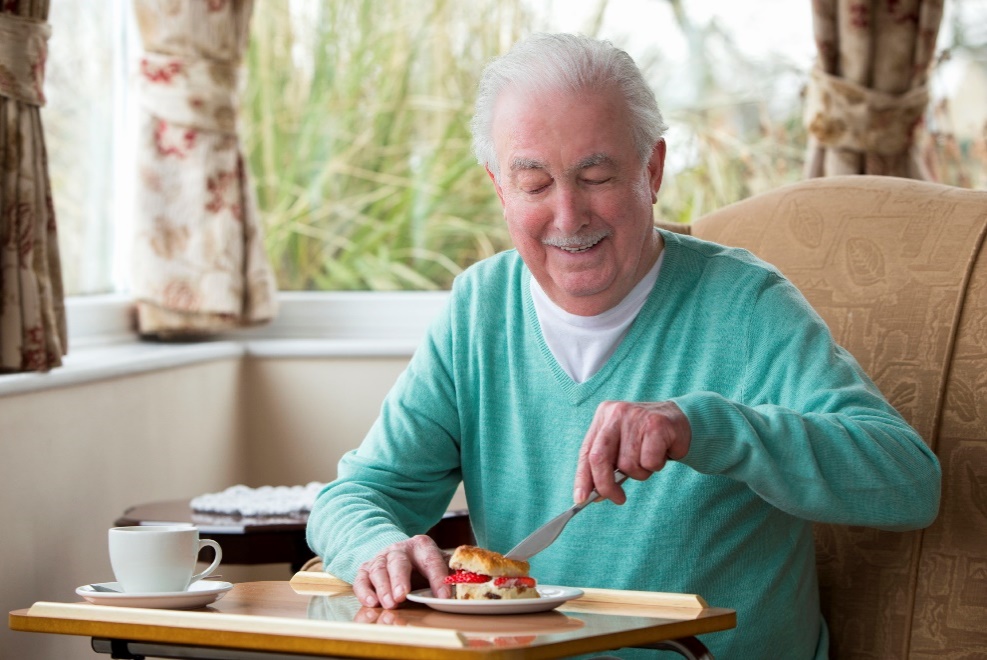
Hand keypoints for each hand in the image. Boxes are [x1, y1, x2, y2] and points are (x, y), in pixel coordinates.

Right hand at [352, 535, 450, 608]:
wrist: (399, 552)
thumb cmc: (423, 563)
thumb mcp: (440, 563)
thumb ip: (451, 572)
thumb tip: (467, 585)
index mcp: (422, 546)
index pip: (431, 560)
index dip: (438, 579)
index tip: (444, 596)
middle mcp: (399, 549)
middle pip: (398, 562)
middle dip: (400, 579)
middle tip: (403, 595)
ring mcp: (381, 558)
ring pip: (378, 570)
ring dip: (382, 587)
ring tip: (389, 603)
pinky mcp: (366, 569)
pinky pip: (361, 579)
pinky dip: (364, 591)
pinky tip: (371, 602)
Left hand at [574, 401, 690, 503]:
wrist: (680, 421)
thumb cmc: (646, 438)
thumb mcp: (622, 445)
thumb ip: (608, 465)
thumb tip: (596, 494)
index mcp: (603, 416)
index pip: (587, 451)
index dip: (582, 478)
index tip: (581, 499)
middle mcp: (616, 413)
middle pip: (600, 458)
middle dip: (605, 485)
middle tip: (617, 498)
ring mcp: (636, 417)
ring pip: (628, 465)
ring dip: (641, 471)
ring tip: (649, 458)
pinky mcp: (656, 425)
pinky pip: (649, 462)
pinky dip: (656, 465)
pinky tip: (662, 452)